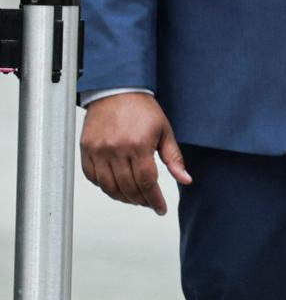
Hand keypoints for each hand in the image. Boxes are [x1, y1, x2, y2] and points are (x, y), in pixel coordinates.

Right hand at [80, 93, 190, 215]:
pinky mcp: (86, 149)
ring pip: (108, 186)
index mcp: (138, 145)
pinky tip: (115, 187)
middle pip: (127, 187)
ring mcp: (98, 150)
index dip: (154, 199)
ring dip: (122, 197)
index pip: (146, 182)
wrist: (117, 91)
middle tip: (149, 203)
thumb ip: (174, 158)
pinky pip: (92, 177)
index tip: (160, 208)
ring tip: (135, 198)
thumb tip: (186, 179)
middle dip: (140, 200)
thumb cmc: (142, 109)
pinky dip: (104, 186)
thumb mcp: (165, 131)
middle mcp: (116, 149)